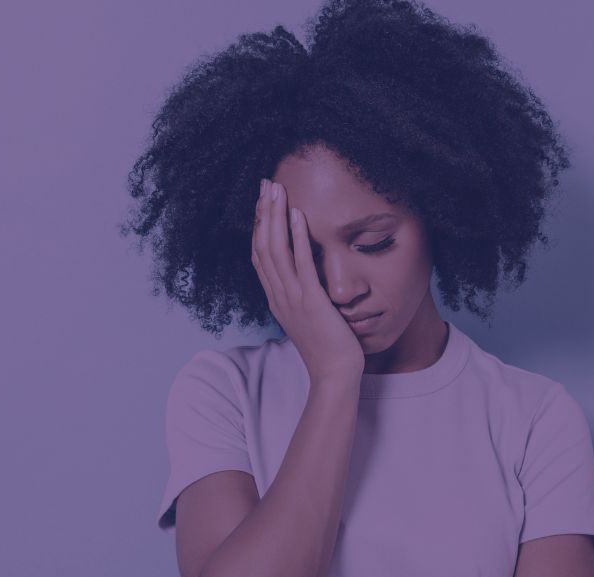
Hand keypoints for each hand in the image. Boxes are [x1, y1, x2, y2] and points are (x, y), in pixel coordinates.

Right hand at [252, 179, 364, 381]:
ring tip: (276, 189)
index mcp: (276, 298)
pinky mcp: (311, 301)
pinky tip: (298, 215)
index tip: (262, 202)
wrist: (334, 375)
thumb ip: (303, 296)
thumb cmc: (328, 348)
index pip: (260, 255)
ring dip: (274, 217)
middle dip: (262, 212)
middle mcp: (278, 295)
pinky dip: (297, 237)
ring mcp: (292, 298)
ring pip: (275, 250)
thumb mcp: (309, 317)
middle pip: (261, 246)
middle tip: (265, 184)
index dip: (258, 226)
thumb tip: (308, 279)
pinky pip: (301, 264)